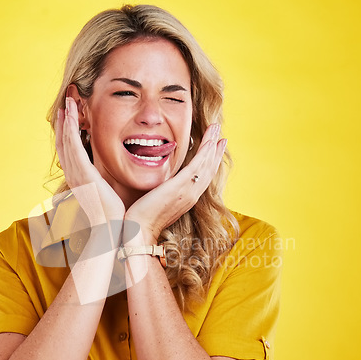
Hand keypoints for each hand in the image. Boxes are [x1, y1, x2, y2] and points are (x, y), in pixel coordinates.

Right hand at [55, 97, 124, 225]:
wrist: (110, 227)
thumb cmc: (112, 214)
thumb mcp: (105, 194)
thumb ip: (103, 183)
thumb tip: (110, 179)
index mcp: (78, 178)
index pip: (69, 150)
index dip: (67, 132)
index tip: (70, 116)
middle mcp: (73, 173)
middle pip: (63, 141)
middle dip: (64, 121)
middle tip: (66, 102)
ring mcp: (75, 172)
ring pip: (65, 138)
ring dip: (66, 118)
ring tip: (68, 101)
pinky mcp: (81, 171)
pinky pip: (72, 143)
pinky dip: (69, 127)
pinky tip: (70, 113)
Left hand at [124, 124, 226, 243]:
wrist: (140, 230)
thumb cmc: (143, 219)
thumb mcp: (158, 202)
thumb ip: (163, 191)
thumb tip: (160, 185)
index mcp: (187, 198)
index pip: (203, 176)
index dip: (211, 161)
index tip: (216, 147)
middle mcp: (191, 195)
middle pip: (209, 169)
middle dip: (216, 150)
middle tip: (221, 134)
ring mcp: (188, 192)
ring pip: (205, 165)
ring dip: (213, 145)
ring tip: (217, 129)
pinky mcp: (180, 187)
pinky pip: (197, 166)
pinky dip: (205, 153)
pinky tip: (210, 142)